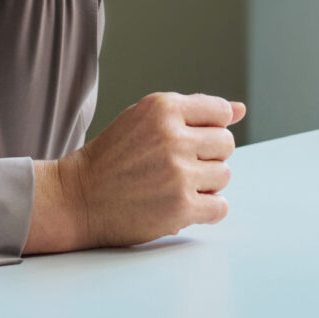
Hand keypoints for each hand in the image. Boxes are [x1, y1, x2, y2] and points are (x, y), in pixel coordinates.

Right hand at [27, 93, 247, 251]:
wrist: (77, 198)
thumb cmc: (113, 157)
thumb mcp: (146, 119)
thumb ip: (194, 110)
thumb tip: (241, 109)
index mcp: (163, 108)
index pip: (220, 112)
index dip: (208, 129)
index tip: (187, 142)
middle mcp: (173, 137)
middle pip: (226, 144)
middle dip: (208, 156)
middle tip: (177, 166)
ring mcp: (178, 173)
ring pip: (224, 175)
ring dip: (206, 183)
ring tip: (175, 186)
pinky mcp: (180, 207)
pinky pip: (221, 207)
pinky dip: (208, 209)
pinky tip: (184, 205)